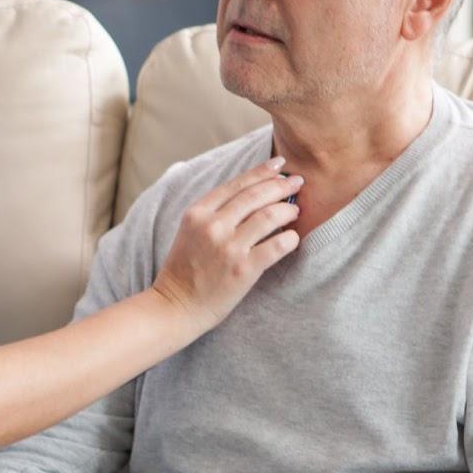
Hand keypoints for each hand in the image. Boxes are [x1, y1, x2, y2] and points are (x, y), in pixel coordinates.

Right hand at [152, 156, 301, 328]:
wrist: (175, 306)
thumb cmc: (185, 270)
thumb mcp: (189, 231)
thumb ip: (213, 212)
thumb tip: (250, 193)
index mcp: (197, 213)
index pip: (237, 184)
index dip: (262, 171)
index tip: (279, 165)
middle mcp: (213, 226)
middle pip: (256, 195)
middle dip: (281, 185)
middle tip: (297, 183)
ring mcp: (228, 247)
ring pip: (270, 216)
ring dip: (288, 210)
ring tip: (295, 211)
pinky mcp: (244, 269)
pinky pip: (277, 245)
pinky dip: (291, 239)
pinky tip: (293, 238)